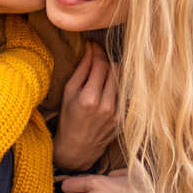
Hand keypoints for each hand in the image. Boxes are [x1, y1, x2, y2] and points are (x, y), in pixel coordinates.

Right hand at [52, 44, 119, 171]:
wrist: (78, 148)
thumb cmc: (68, 118)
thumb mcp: (68, 93)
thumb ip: (81, 69)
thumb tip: (90, 47)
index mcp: (89, 98)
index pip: (100, 64)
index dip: (97, 51)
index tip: (93, 45)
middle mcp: (106, 105)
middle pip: (114, 68)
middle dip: (105, 61)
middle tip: (96, 60)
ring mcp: (118, 112)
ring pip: (122, 78)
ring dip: (112, 72)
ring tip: (101, 75)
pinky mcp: (124, 117)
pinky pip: (124, 92)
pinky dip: (116, 86)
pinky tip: (107, 89)